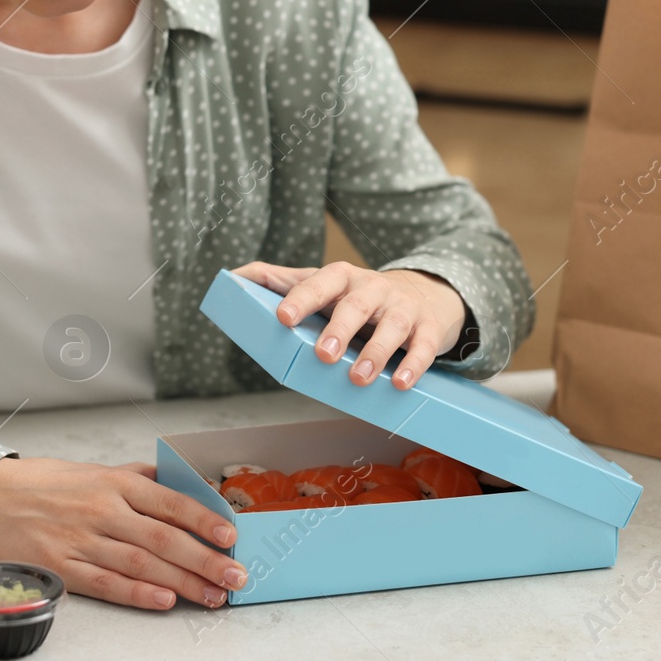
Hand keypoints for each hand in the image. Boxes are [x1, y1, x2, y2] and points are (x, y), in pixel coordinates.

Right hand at [0, 457, 245, 610]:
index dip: (204, 520)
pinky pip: (107, 584)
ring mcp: (82, 541)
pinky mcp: (62, 568)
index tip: (231, 536)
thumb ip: (140, 478)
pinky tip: (164, 602)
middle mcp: (103, 510)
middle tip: (236, 575)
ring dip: (182, 583)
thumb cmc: (47, 483)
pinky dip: (138, 595)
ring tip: (213, 595)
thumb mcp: (97, 469)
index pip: (171, 501)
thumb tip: (184, 484)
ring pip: (142, 565)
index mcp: (115, 482)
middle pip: (164, 539)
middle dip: (205, 560)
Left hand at [230, 261, 469, 389]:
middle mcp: (372, 288)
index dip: (301, 299)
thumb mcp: (324, 284)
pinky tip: (401, 383)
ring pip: (391, 326)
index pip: (319, 283)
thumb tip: (232, 277)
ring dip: (375, 352)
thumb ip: (281, 281)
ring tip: (358, 378)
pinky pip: (423, 345)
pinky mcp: (427, 328)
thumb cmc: (360, 296)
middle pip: (356, 305)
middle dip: (339, 329)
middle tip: (324, 355)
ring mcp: (403, 307)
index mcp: (341, 279)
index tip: (283, 317)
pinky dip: (414, 364)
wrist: (425, 294)